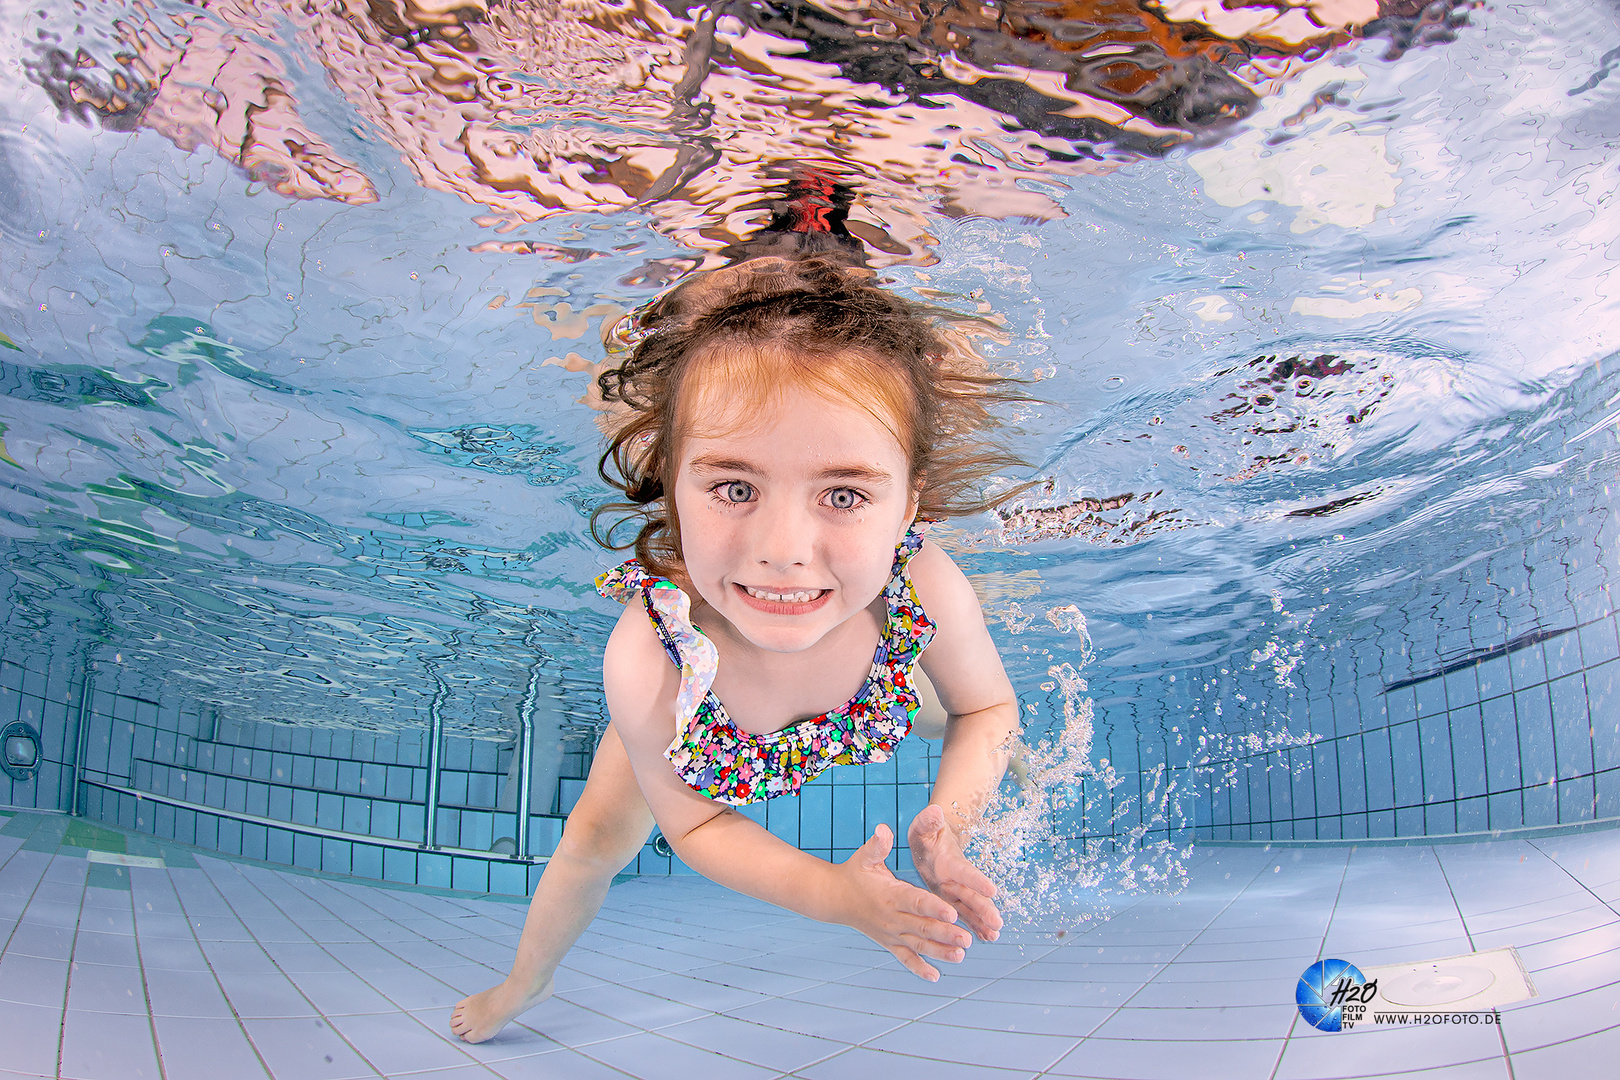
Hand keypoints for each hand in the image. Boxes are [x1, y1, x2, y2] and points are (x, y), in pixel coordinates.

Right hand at [834, 824, 972, 980]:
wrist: (835, 898)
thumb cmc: (854, 873)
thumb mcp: (864, 856)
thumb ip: (877, 845)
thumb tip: (884, 829)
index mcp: (891, 894)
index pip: (916, 902)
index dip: (934, 908)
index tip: (952, 913)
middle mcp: (892, 917)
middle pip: (922, 927)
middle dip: (945, 934)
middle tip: (967, 939)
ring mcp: (890, 933)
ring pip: (918, 945)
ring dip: (939, 952)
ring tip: (961, 955)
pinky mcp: (889, 942)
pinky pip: (905, 958)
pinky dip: (918, 968)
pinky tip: (935, 977)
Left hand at [908, 803, 1002, 942]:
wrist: (934, 842)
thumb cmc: (926, 834)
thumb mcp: (923, 827)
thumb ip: (928, 822)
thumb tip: (934, 811)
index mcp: (950, 861)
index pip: (965, 871)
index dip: (977, 880)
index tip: (993, 890)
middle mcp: (956, 877)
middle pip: (972, 894)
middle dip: (984, 908)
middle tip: (998, 923)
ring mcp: (956, 889)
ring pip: (971, 907)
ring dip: (982, 921)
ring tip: (994, 936)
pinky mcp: (952, 899)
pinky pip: (965, 914)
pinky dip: (975, 925)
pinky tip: (986, 938)